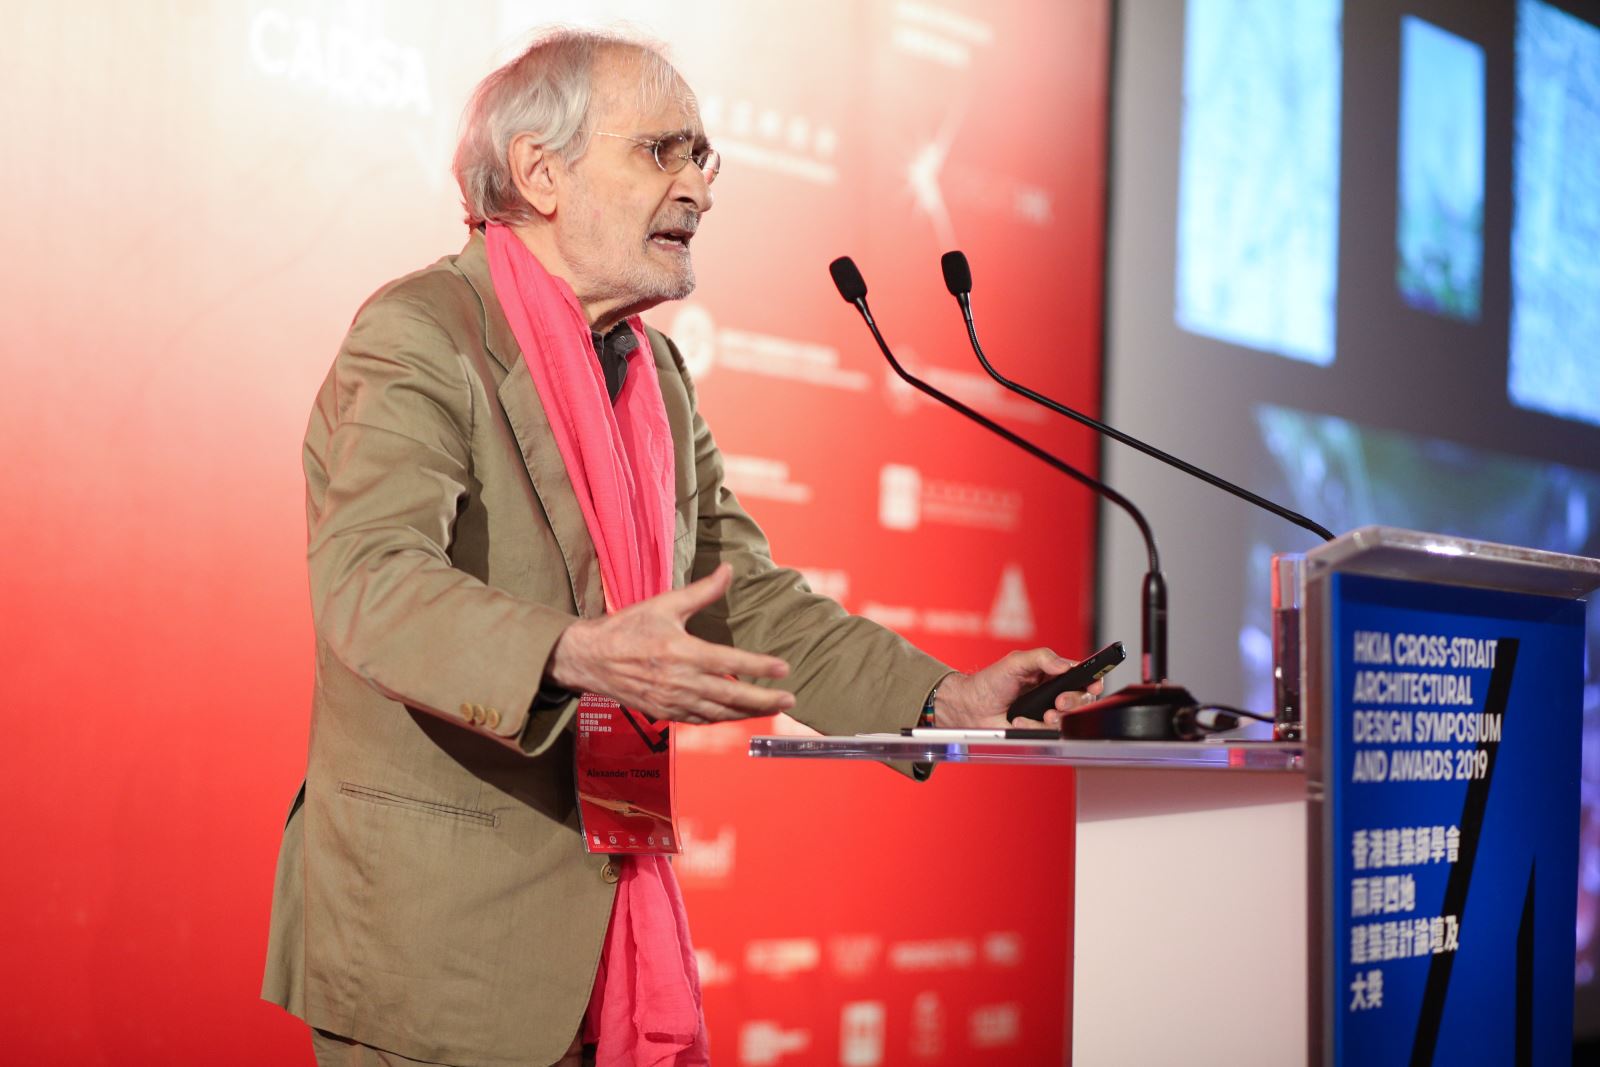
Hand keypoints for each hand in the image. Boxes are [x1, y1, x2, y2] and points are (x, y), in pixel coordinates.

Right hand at [546, 563, 795, 723]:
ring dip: (748, 713)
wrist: (589, 659)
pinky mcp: (664, 713)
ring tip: (772, 708)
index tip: (784, 668)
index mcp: (681, 652)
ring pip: (719, 713)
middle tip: (789, 699)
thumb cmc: (627, 628)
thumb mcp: (665, 604)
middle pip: (731, 696)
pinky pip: (701, 720)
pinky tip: (738, 714)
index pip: (730, 662)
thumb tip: (729, 569)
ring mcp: (672, 701)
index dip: (759, 666)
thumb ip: (702, 592)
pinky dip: (722, 719)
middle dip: (763, 700)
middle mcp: (679, 681)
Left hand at [932, 648, 1103, 729]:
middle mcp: (1054, 694)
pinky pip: (1049, 733)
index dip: (1094, 680)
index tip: (1094, 683)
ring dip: (1057, 717)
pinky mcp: (1038, 730)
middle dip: (1076, 701)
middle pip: (1083, 700)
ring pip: (1069, 719)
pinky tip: (1019, 722)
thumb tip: (1064, 665)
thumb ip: (1042, 658)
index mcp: (1053, 674)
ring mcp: (1047, 713)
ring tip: (1042, 714)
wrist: (971, 706)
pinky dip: (1035, 727)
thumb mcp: (1016, 662)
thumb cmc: (991, 682)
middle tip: (1059, 702)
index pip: (1082, 676)